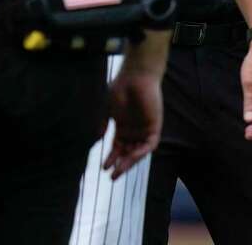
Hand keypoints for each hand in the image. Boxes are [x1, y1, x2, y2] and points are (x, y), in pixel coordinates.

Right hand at [103, 31, 169, 178]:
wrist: (136, 75)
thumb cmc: (120, 88)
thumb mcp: (107, 109)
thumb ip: (103, 124)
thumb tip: (97, 140)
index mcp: (123, 126)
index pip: (118, 147)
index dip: (112, 158)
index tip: (103, 168)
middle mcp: (134, 130)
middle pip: (128, 152)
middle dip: (121, 164)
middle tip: (112, 176)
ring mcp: (144, 128)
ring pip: (138, 151)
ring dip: (129, 162)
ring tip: (119, 171)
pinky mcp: (154, 126)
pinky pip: (149, 144)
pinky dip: (141, 152)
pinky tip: (131, 158)